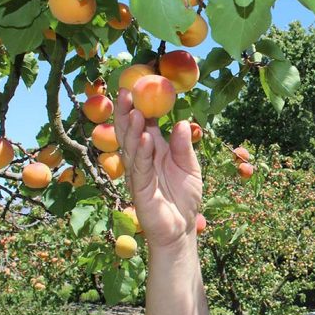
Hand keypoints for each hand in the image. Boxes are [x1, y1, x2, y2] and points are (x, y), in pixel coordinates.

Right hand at [115, 88, 203, 248]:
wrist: (182, 228)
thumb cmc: (185, 196)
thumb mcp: (190, 167)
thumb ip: (184, 146)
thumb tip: (181, 123)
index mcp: (155, 149)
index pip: (144, 124)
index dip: (140, 107)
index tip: (137, 86)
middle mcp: (143, 158)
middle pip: (130, 132)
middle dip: (126, 112)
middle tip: (124, 91)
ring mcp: (139, 173)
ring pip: (131, 147)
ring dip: (132, 129)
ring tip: (135, 110)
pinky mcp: (140, 189)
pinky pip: (140, 168)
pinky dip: (142, 152)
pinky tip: (145, 138)